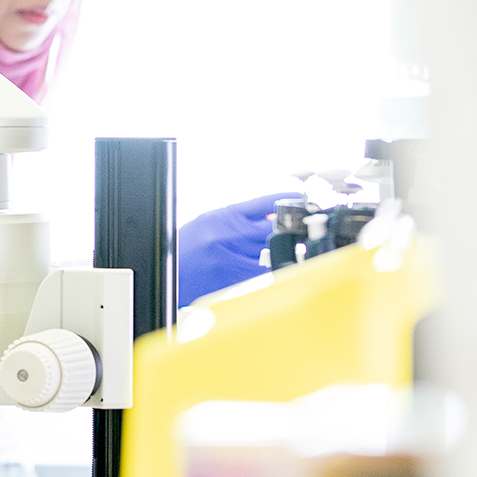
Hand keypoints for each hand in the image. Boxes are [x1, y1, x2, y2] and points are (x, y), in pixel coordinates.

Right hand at [178, 192, 304, 301]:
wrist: (170, 272)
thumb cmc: (187, 246)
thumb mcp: (210, 221)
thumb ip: (238, 218)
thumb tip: (270, 216)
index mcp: (224, 216)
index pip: (263, 203)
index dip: (286, 200)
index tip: (300, 200)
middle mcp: (230, 234)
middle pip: (273, 227)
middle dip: (290, 226)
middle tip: (306, 226)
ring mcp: (233, 256)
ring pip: (271, 251)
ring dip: (283, 249)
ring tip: (294, 247)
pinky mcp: (234, 276)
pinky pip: (262, 271)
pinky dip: (270, 268)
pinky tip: (276, 265)